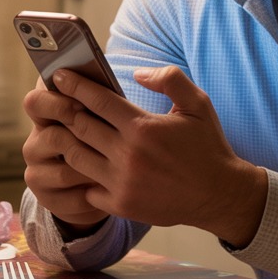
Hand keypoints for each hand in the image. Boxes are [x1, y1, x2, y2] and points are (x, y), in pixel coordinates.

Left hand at [32, 66, 265, 243]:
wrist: (220, 195)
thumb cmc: (207, 146)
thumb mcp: (198, 104)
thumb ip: (170, 79)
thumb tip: (137, 73)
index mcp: (143, 128)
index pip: (97, 100)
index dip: (74, 85)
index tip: (59, 76)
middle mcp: (128, 155)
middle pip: (78, 127)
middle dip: (64, 111)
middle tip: (57, 102)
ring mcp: (122, 183)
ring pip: (75, 157)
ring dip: (68, 143)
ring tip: (66, 133)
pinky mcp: (121, 205)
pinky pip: (87, 188)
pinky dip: (83, 177)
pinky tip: (85, 167)